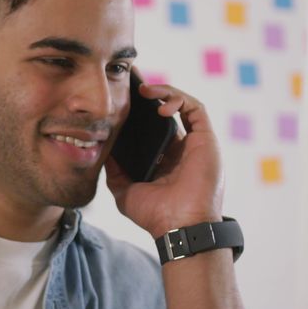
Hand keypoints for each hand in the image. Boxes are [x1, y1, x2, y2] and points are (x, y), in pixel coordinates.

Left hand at [105, 80, 224, 237]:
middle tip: (131, 81)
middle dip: (150, 93)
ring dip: (164, 92)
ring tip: (144, 90)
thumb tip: (102, 147)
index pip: (153, 125)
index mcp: (165, 159)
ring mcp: (195, 143)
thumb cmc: (155, 215)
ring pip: (183, 103)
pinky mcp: (206, 139)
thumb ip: (115, 168)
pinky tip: (160, 106)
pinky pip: (195, 108)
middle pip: (167, 110)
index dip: (140, 109)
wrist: (179, 227)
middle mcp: (181, 148)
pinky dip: (178, 99)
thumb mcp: (124, 189)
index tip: (123, 96)